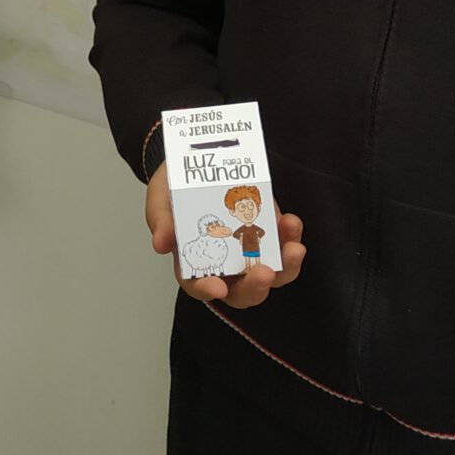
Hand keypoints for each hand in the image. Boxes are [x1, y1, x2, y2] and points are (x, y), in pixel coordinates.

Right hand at [146, 162, 304, 308]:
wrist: (196, 163)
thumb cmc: (174, 189)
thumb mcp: (160, 200)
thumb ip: (161, 221)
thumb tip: (160, 243)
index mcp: (194, 263)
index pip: (199, 285)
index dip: (207, 289)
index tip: (218, 287)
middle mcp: (224, 264)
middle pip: (243, 290)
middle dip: (257, 286)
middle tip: (265, 272)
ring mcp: (249, 250)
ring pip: (273, 273)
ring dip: (287, 266)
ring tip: (294, 248)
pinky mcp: (267, 231)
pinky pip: (284, 244)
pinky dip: (291, 236)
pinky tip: (291, 223)